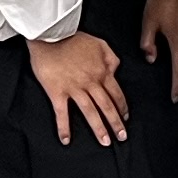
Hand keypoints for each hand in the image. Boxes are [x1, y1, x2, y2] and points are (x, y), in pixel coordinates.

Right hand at [28, 28, 128, 146]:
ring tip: (105, 142)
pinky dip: (64, 128)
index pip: (116, 94)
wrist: (51, 35)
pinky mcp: (57, 92)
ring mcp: (74, 88)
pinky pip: (62, 113)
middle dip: (116, 123)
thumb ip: (111, 59)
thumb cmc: (74, 38)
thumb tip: (115, 72)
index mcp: (102, 72)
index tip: (125, 118)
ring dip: (99, 129)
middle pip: (107, 106)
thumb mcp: (100, 44)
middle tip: (122, 137)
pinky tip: (66, 140)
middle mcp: (91, 83)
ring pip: (90, 112)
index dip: (122, 107)